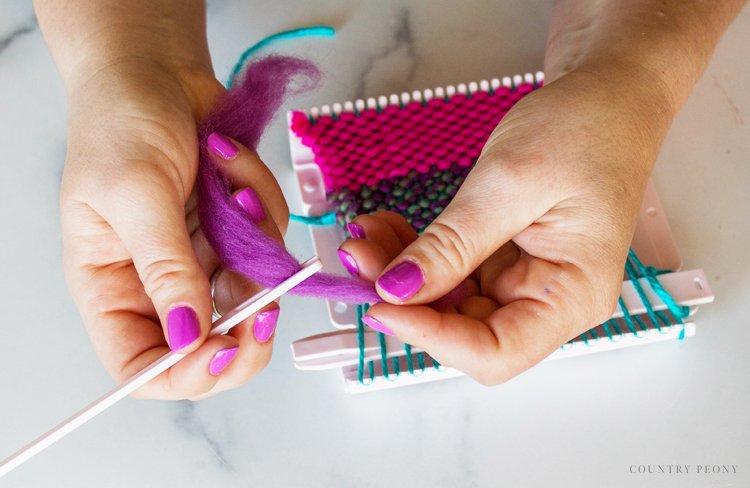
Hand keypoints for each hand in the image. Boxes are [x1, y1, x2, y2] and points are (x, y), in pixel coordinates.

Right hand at [61, 60, 288, 398]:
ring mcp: (203, 260)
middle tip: (268, 300)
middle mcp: (159, 284)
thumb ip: (165, 267)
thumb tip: (188, 337)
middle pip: (210, 348)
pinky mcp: (235, 233)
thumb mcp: (134, 194)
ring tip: (231, 188)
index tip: (226, 348)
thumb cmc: (121, 124)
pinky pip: (269, 244)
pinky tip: (231, 167)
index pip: (143, 366)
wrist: (157, 73)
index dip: (187, 373)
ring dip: (255, 245)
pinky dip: (262, 207)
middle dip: (246, 327)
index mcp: (112, 288)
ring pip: (251, 294)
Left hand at [342, 66, 674, 384]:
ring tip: (368, 235)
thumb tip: (398, 290)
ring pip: (446, 303)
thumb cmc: (584, 129)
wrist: (607, 96)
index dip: (432, 338)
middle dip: (406, 299)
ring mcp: (523, 282)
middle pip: (462, 330)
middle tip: (359, 255)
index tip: (380, 301)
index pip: (495, 352)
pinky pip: (449, 273)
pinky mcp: (502, 262)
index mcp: (572, 296)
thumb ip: (454, 242)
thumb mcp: (511, 182)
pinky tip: (388, 228)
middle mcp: (548, 301)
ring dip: (401, 274)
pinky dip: (415, 255)